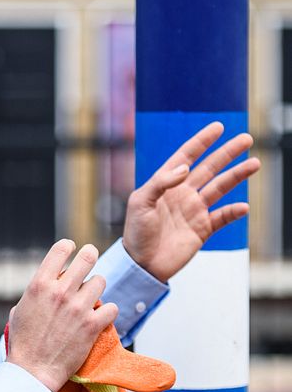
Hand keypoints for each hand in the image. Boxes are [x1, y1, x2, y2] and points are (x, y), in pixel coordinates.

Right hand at [6, 240, 117, 391]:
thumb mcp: (21, 308)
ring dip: (97, 288)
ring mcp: (78, 308)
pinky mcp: (92, 326)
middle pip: (87, 258)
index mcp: (39, 284)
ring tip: (91, 297)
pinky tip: (100, 317)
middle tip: (91, 257)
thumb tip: (51, 280)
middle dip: (90, 255)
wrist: (33, 371)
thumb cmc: (24, 342)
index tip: (72, 248)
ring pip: (101, 281)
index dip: (69, 246)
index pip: (61, 249)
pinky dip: (107, 312)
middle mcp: (60, 292)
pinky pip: (111, 307)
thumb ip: (38, 291)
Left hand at [122, 122, 259, 282]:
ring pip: (220, 188)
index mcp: (166, 183)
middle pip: (210, 167)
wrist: (142, 264)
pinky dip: (233, 212)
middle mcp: (183, 193)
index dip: (202, 141)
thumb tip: (185, 167)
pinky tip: (243, 206)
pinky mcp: (202, 229)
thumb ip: (160, 182)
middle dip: (227, 153)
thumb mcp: (140, 203)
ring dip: (237, 176)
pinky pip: (222, 217)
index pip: (186, 156)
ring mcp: (194, 210)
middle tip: (247, 138)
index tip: (218, 127)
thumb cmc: (135, 232)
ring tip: (254, 163)